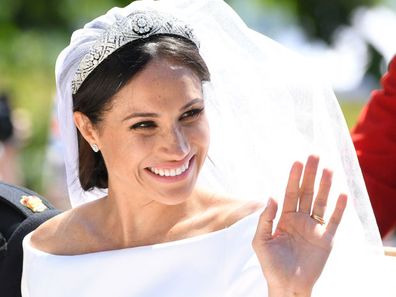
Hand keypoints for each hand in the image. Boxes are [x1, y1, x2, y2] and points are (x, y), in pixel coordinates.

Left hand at [252, 155, 346, 296]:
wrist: (287, 286)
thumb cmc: (271, 265)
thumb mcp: (261, 241)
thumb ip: (265, 219)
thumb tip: (271, 196)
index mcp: (284, 218)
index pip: (290, 193)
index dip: (293, 178)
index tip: (297, 162)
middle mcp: (300, 219)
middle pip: (307, 192)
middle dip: (310, 174)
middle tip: (314, 156)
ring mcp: (314, 228)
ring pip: (321, 202)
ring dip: (325, 186)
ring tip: (329, 169)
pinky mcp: (326, 239)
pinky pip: (334, 221)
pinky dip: (339, 208)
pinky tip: (342, 194)